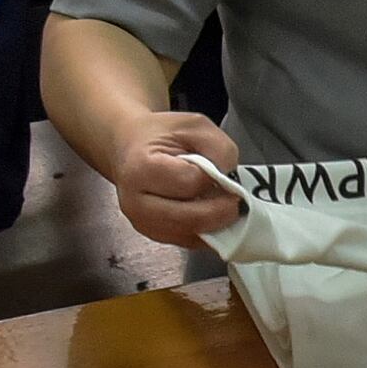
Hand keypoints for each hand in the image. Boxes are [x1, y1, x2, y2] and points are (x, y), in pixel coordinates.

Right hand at [109, 108, 244, 245]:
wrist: (128, 147)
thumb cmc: (160, 135)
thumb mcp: (195, 125)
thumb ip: (219, 148)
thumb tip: (232, 179)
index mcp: (141, 168)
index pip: (189, 183)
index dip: (213, 178)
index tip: (223, 171)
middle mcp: (135, 202)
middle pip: (188, 218)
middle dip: (221, 211)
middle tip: (238, 199)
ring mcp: (142, 223)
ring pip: (190, 235)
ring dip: (215, 224)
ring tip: (224, 204)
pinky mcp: (152, 235)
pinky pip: (188, 242)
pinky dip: (206, 231)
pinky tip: (211, 214)